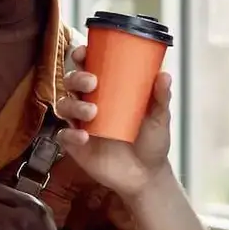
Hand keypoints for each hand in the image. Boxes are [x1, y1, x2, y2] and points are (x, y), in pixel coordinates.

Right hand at [54, 45, 172, 198]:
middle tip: (92, 83)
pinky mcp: (76, 146)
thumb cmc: (151, 142)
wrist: (146, 176)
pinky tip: (84, 137)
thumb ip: (160, 98)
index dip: (81, 56)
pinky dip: (70, 135)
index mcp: (107, 90)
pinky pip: (64, 136)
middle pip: (71, 82)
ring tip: (92, 112)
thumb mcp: (159, 118)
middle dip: (77, 78)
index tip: (84, 52)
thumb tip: (164, 75)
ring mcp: (81, 124)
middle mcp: (90, 103)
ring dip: (74, 104)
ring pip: (64, 106)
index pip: (88, 67)